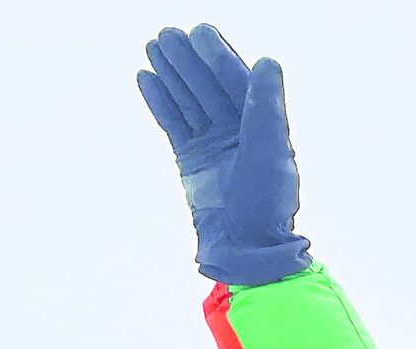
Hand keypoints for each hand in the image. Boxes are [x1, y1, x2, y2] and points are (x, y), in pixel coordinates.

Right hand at [137, 25, 310, 285]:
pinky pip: (173, 123)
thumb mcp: (270, 152)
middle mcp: (238, 133)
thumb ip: (266, 108)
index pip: (238, 83)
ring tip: (154, 46)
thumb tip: (268, 62)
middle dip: (190, 60)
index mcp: (262, 128)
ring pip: (189, 101)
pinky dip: (160, 102)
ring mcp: (213, 146)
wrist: (244, 249)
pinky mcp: (191, 161)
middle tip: (167, 34)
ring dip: (173, 74)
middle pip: (210, 86)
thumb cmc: (266, 205)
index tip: (200, 32)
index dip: (219, 57)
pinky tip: (146, 78)